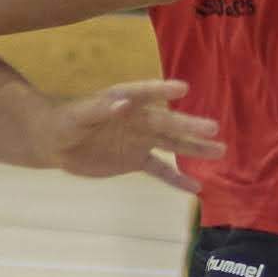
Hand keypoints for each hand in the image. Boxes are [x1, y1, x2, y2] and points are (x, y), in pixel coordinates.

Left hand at [44, 78, 221, 189]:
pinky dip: (177, 179)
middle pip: (167, 122)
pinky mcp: (137, 160)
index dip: (162, 91)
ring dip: (194, 148)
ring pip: (172, 145)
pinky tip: (196, 187)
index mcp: (124, 100)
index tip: (183, 88)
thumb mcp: (79, 117)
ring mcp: (140, 140)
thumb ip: (101, 110)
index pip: (145, 93)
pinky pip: (161, 170)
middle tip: (213, 128)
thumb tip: (121, 105)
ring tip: (220, 150)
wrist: (57, 143)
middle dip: (189, 125)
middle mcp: (138, 118)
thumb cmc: (66, 122)